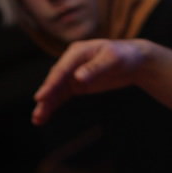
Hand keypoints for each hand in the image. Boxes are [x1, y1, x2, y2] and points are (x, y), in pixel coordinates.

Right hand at [32, 38, 148, 124]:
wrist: (134, 61)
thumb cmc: (124, 56)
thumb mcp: (112, 60)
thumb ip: (95, 69)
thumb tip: (77, 78)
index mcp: (77, 52)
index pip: (61, 70)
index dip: (50, 84)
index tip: (41, 97)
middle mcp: (71, 62)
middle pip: (55, 81)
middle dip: (46, 97)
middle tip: (38, 112)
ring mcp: (72, 74)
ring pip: (55, 91)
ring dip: (46, 105)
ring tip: (37, 120)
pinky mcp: (76, 85)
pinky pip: (61, 96)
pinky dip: (53, 106)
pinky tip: (44, 118)